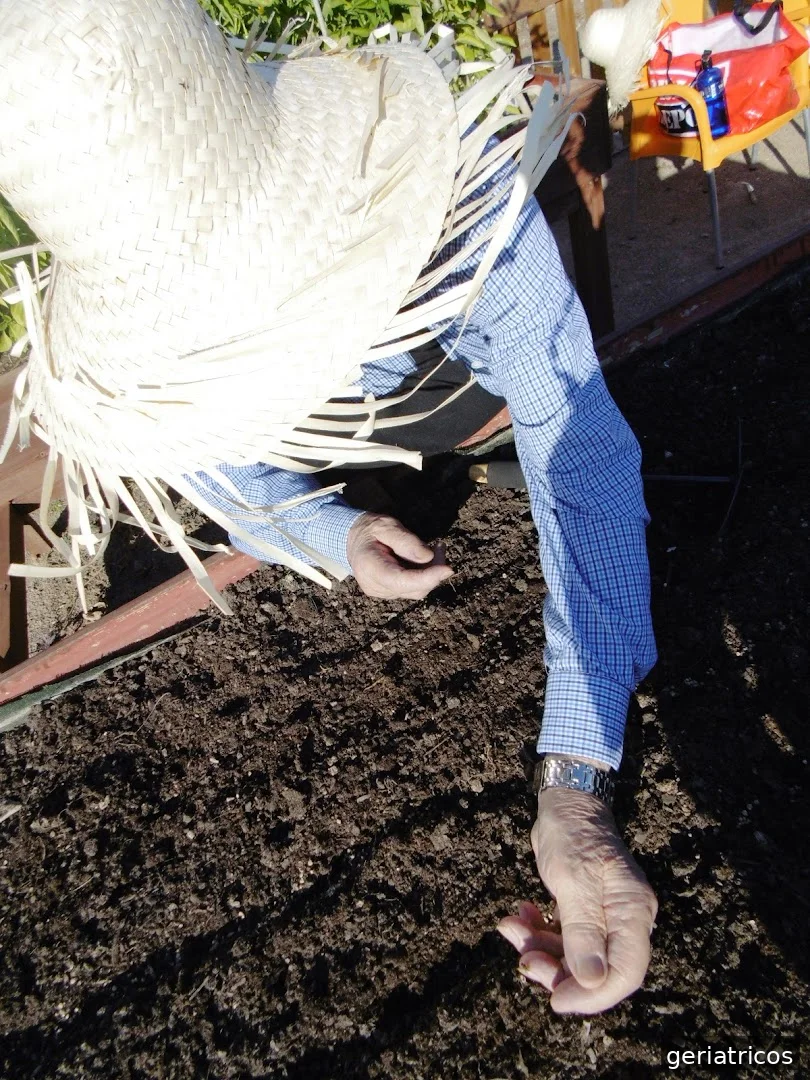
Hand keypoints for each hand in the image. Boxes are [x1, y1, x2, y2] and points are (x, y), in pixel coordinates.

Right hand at [346, 513, 453, 599]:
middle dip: (433, 572)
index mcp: (369, 567)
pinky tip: (426, 558)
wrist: (354, 540)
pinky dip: (424, 575)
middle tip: (440, 547)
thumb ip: (405, 540)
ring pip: (416, 591)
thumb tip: (428, 557)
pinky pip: (412, 589)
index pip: (400, 580)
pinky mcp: (389, 592)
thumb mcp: (386, 526)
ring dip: (430, 573)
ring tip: (435, 549)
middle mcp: (374, 585)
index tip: (447, 569)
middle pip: (413, 588)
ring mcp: (382, 592)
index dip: (426, 578)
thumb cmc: (370, 530)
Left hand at [498, 788, 656, 1013]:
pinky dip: (538, 932)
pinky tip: (518, 915)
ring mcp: (604, 916)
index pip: (625, 974)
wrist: (566, 801)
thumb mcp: (573, 879)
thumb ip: (582, 931)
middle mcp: (624, 920)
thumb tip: (591, 981)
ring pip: (574, 956)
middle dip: (557, 972)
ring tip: (512, 927)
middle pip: (597, 971)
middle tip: (524, 960)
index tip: (555, 1000)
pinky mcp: (583, 911)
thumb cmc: (573, 833)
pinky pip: (562, 937)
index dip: (592, 996)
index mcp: (632, 913)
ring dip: (540, 949)